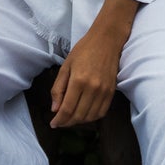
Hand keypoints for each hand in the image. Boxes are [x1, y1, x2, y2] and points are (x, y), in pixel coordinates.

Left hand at [49, 0, 140, 126]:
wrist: (106, 41)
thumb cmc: (83, 51)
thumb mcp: (65, 66)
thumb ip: (58, 89)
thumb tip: (54, 109)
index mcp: (78, 81)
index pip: (67, 109)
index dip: (59, 120)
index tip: (53, 124)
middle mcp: (93, 88)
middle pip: (79, 115)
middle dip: (67, 122)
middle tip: (59, 122)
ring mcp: (104, 91)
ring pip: (90, 116)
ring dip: (79, 121)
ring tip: (70, 119)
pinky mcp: (112, 92)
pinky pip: (102, 112)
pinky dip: (92, 117)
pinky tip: (84, 114)